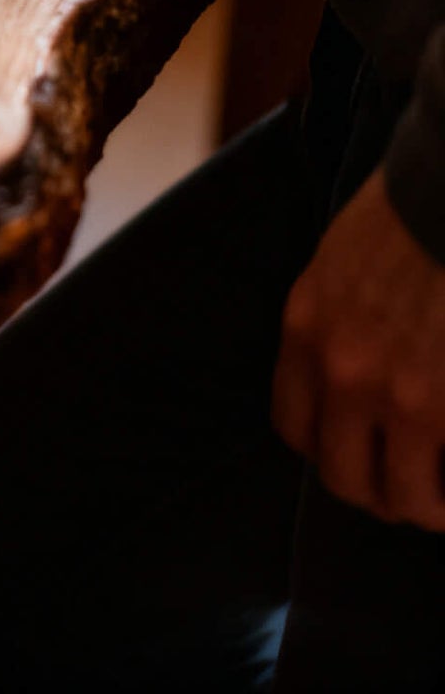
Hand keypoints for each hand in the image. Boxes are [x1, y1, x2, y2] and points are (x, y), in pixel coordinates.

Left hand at [272, 170, 444, 529]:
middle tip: (412, 489)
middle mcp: (342, 371)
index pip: (294, 428)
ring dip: (427, 506)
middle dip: (380, 493)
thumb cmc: (408, 218)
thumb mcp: (338, 266)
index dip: (329, 450)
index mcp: (306, 330)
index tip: (360, 452)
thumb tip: (349, 382)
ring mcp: (402, 395)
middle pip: (344, 477)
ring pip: (405, 496)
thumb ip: (334, 325)